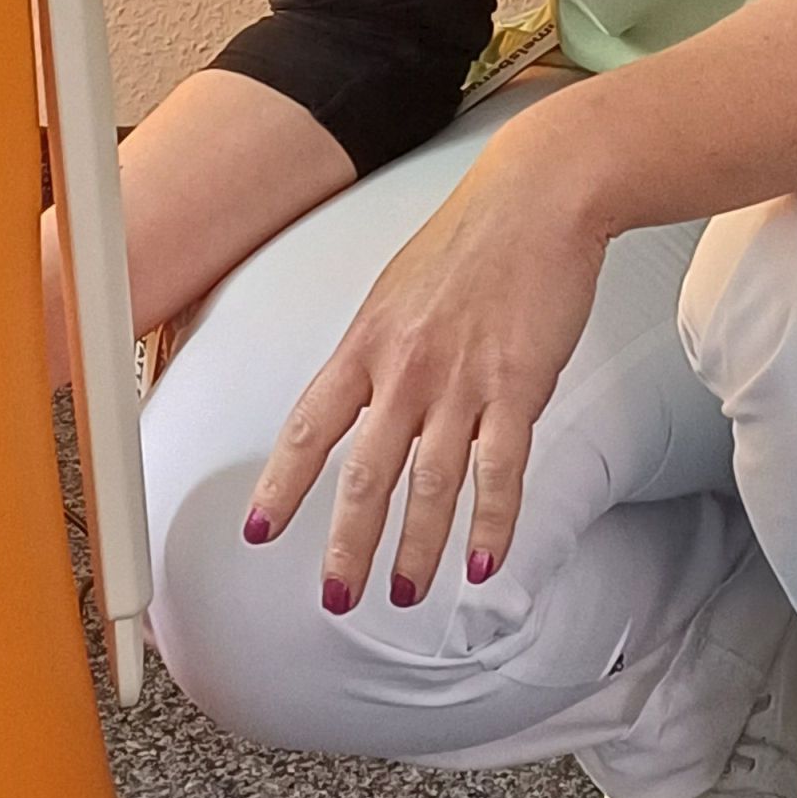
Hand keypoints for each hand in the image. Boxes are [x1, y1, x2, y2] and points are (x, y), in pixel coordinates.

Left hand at [240, 114, 605, 614]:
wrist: (536, 197)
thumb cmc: (470, 239)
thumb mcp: (397, 291)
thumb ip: (377, 351)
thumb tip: (359, 398)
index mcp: (366, 344)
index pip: (310, 428)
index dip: (281, 486)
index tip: (260, 531)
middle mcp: (404, 370)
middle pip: (363, 475)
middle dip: (346, 546)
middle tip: (336, 599)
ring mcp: (462, 382)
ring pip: (430, 485)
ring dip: (416, 550)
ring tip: (407, 594)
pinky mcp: (518, 387)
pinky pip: (500, 470)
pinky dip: (492, 524)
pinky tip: (485, 562)